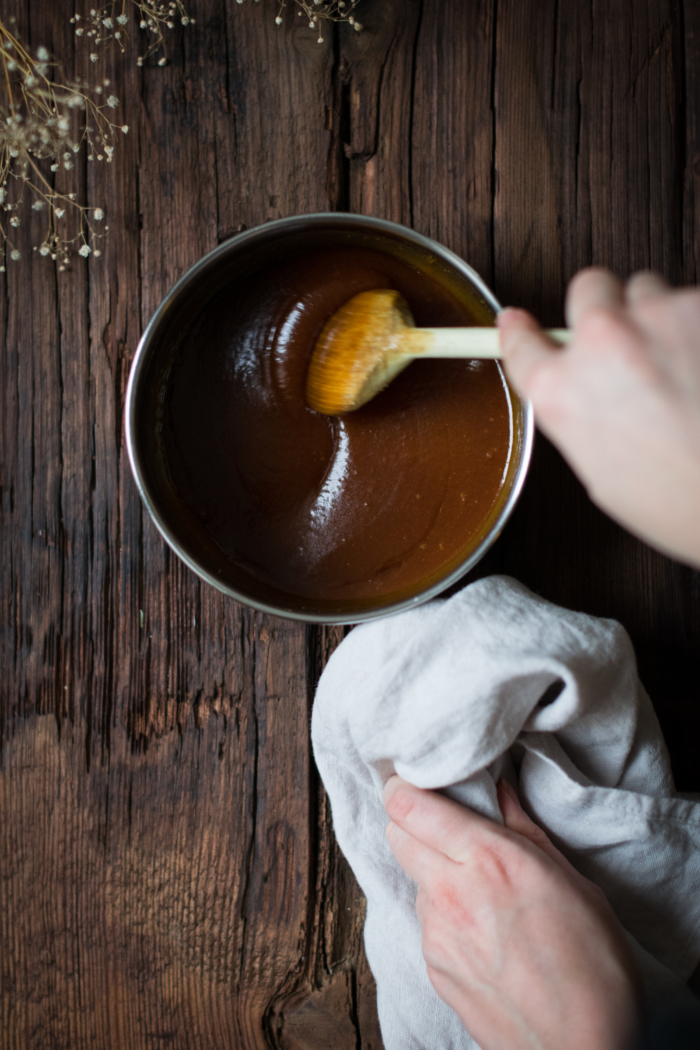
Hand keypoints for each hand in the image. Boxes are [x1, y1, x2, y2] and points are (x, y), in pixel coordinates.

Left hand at [384, 775, 640, 1049]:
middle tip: (446, 827)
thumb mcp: (574, 882)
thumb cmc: (594, 967)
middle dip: (413, 823)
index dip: (404, 788)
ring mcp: (436, 935)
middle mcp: (450, 893)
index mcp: (487, 860)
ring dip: (433, 873)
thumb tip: (501, 793)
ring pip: (414, 879)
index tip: (414, 781)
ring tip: (480, 890)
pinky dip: (444, 916)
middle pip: (397, 835)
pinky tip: (483, 932)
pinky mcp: (433, 969)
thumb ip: (525, 831)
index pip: (408, 806)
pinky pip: (426, 923)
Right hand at [498, 269, 699, 566]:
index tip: (518, 322)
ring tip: (679, 364)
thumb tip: (589, 392)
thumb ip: (581, 415)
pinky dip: (698, 326)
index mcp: (561, 392)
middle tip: (627, 340)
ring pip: (647, 289)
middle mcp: (599, 342)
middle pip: (588, 287)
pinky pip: (693, 301)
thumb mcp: (600, 473)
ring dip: (657, 316)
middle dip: (603, 307)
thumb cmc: (679, 501)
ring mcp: (655, 316)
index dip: (519, 331)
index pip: (520, 343)